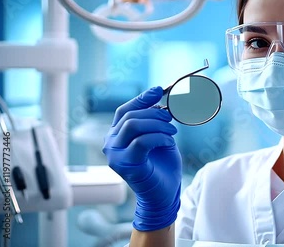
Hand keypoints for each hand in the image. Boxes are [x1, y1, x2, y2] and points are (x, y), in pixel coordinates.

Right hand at [102, 86, 181, 230]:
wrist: (164, 193)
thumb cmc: (161, 166)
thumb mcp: (159, 137)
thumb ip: (155, 121)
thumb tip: (161, 98)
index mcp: (116, 136)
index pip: (124, 111)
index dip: (141, 99)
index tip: (159, 90)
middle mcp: (111, 144)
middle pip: (130, 117)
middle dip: (154, 113)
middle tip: (171, 118)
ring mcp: (116, 155)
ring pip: (133, 126)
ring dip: (157, 124)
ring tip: (172, 130)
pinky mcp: (126, 165)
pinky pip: (142, 141)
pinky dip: (159, 137)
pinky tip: (169, 141)